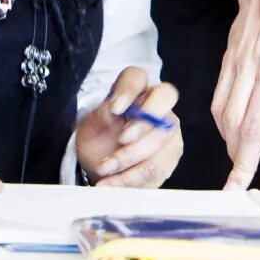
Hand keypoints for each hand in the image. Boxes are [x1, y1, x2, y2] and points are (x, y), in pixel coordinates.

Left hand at [74, 66, 183, 188]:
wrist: (103, 166)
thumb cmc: (98, 140)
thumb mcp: (89, 128)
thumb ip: (100, 116)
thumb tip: (112, 110)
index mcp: (132, 90)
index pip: (137, 77)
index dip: (129, 89)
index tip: (115, 108)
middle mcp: (156, 105)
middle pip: (164, 100)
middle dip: (144, 122)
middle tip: (122, 139)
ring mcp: (168, 129)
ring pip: (162, 138)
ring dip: (131, 156)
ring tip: (105, 168)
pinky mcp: (170, 155)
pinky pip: (157, 166)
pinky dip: (131, 177)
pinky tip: (111, 182)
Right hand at [212, 0, 259, 192]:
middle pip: (252, 129)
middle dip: (242, 165)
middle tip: (236, 192)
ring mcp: (245, 68)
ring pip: (231, 119)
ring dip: (233, 149)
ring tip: (238, 168)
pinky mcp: (228, 63)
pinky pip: (219, 103)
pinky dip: (222, 126)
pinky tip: (231, 137)